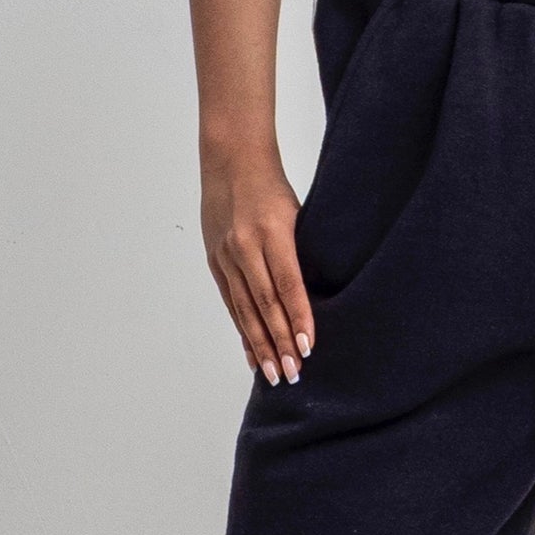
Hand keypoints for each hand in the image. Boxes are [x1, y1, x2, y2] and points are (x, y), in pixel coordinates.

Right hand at [201, 157, 314, 385]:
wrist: (231, 160)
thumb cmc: (273, 185)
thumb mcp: (295, 211)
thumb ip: (300, 250)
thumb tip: (319, 292)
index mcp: (272, 231)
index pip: (288, 284)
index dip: (298, 317)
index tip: (309, 346)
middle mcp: (245, 247)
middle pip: (265, 304)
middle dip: (280, 342)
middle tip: (293, 373)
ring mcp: (226, 256)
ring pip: (245, 309)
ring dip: (260, 345)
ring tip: (273, 374)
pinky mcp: (215, 261)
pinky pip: (231, 302)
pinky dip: (242, 329)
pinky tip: (251, 353)